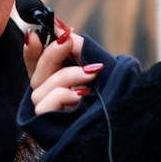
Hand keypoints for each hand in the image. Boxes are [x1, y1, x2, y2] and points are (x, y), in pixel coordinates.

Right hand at [18, 23, 132, 153]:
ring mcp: (47, 116)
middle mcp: (50, 102)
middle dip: (51, 53)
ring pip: (39, 87)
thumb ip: (80, 50)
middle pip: (36, 74)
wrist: (129, 132)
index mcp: (61, 88)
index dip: (31, 51)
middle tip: (68, 40)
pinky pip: (44, 103)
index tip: (34, 33)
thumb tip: (64, 29)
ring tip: (91, 77)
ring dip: (66, 76)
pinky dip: (63, 95)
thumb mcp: (99, 69)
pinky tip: (80, 97)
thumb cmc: (115, 102)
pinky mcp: (46, 128)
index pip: (36, 67)